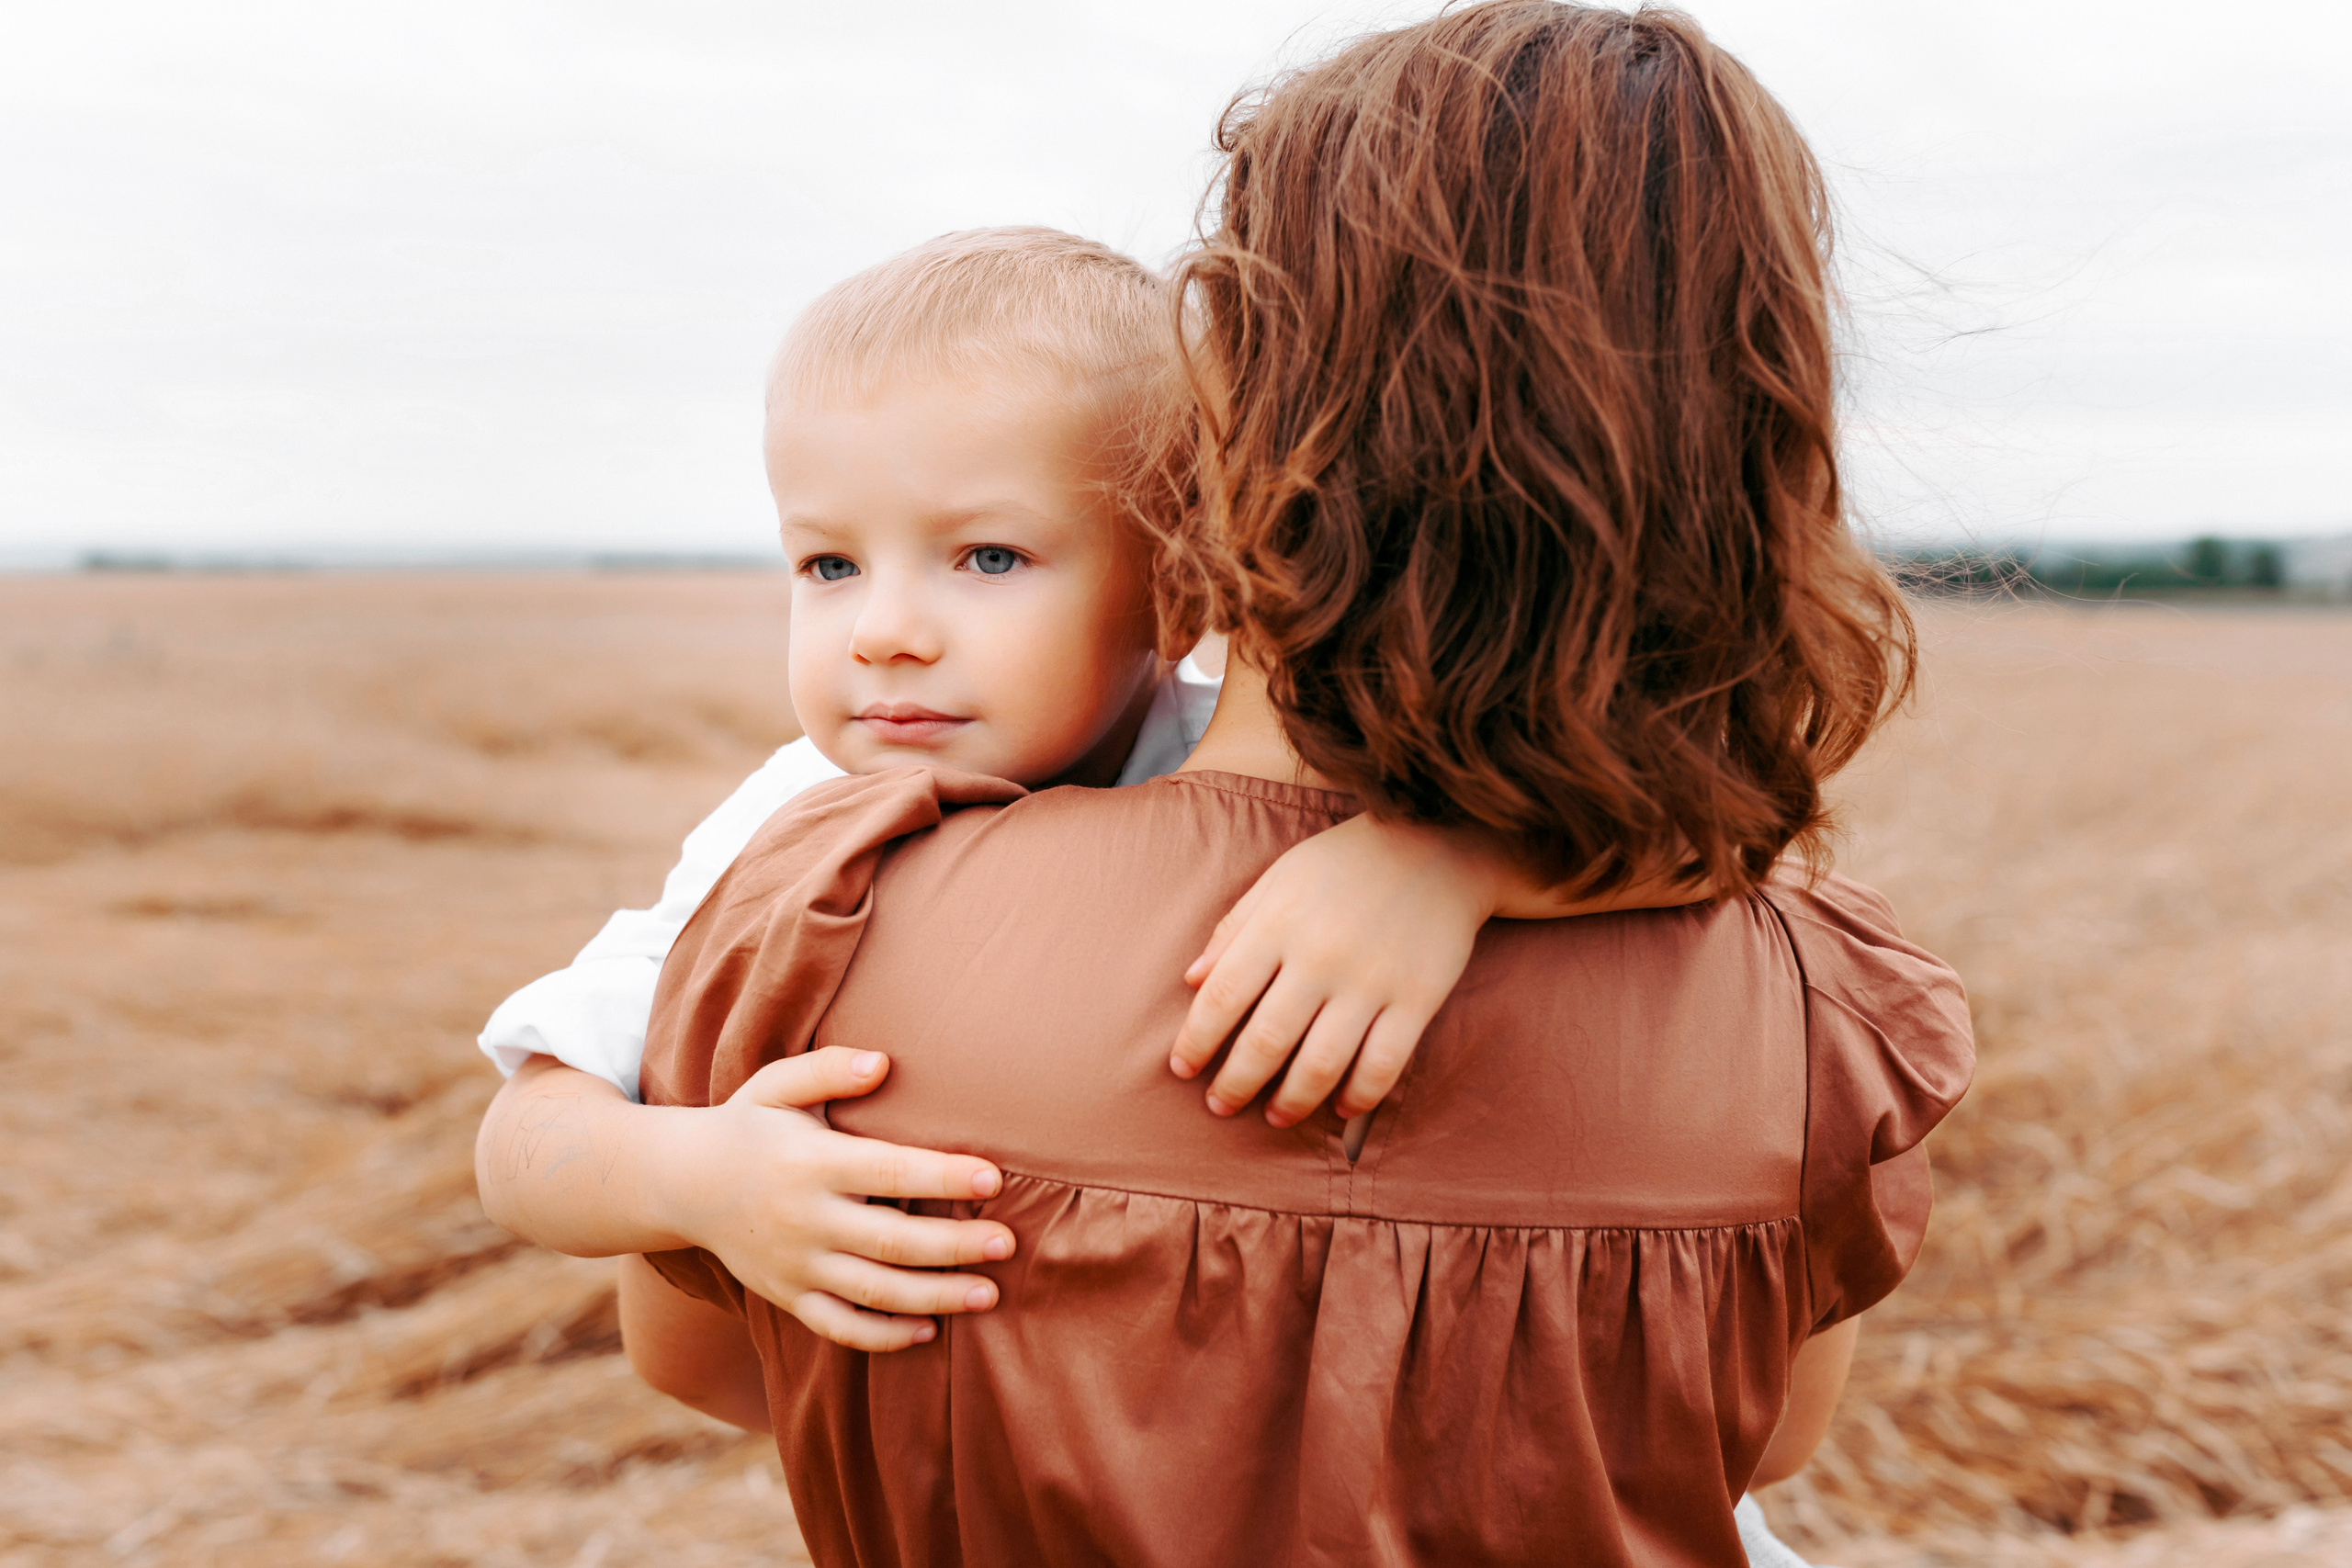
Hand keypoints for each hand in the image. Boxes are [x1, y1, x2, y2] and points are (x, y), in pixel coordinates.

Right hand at [651, 1047, 1017, 1352]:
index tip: (993, 1178)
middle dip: (953, 1246)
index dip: (943, 1177)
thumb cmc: (748, 1126)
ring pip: (874, 1293)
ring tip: (989, 1294)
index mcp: (811, 1163)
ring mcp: (795, 1266)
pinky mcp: (788, 1297)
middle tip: (1006, 1244)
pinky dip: (883, 1337)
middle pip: (891, 1242)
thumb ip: (828, 1069)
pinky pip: (839, 1327)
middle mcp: (804, 1220)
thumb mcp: (776, 1085)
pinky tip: (929, 1331)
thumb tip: (882, 1063)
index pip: (888, 1173)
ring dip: (935, 1296)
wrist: (681, 1184)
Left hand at [1167, 814, 1501, 1127]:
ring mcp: (1372, 981)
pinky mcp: (1417, 999)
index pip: (1223, 997)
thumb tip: (1191, 981)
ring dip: (1292, 1102)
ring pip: (1322, 1064)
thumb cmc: (1347, 862)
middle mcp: (1321, 957)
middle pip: (1266, 1041)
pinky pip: (1383, 1065)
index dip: (1196, 1041)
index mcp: (1279, 924)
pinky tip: (1340, 1108)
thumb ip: (1234, 928)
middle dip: (1235, 1084)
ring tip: (1276, 1118)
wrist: (1444, 845)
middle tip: (1220, 1107)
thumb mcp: (1281, 878)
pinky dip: (1359, 1096)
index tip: (1182, 1070)